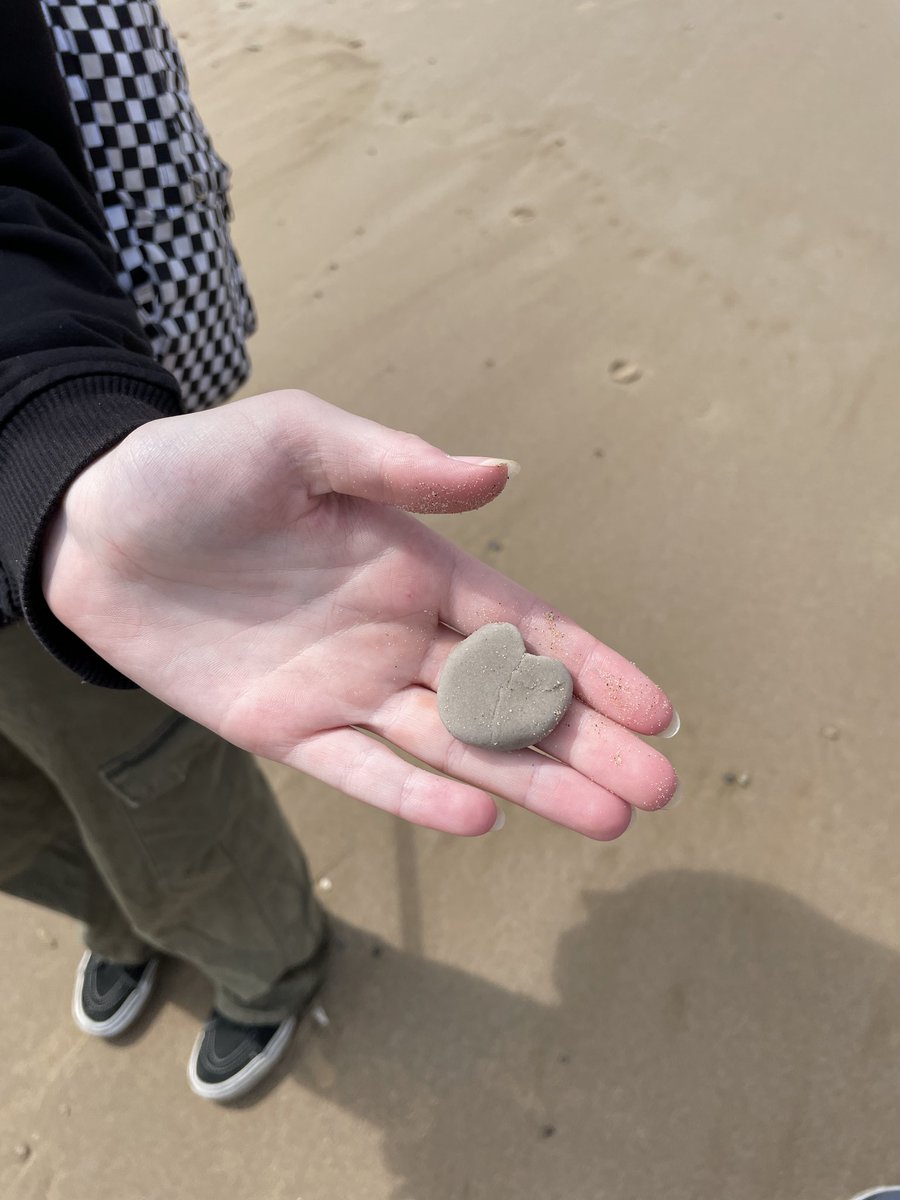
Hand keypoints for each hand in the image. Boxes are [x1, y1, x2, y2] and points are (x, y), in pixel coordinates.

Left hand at [43, 390, 678, 836]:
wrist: (94, 530)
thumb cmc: (197, 468)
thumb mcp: (299, 439)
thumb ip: (396, 463)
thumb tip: (500, 475)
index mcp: (416, 564)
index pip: (525, 625)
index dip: (592, 666)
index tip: (656, 709)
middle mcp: (398, 634)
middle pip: (510, 699)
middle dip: (584, 741)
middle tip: (655, 787)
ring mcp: (348, 688)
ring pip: (455, 746)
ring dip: (528, 780)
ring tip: (603, 816)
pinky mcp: (290, 730)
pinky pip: (364, 772)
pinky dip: (418, 798)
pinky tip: (479, 817)